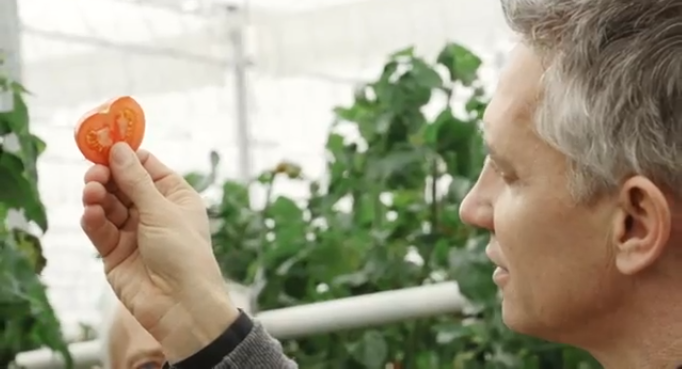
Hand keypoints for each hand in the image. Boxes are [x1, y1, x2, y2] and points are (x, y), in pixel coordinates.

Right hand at [81, 143, 238, 362]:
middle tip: (94, 173)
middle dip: (107, 176)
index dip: (126, 156)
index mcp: (175, 196)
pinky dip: (93, 220)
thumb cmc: (184, 254)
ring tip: (92, 193)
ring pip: (108, 205)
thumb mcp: (162, 211)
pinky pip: (100, 230)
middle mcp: (154, 211)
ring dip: (97, 196)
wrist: (182, 306)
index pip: (147, 166)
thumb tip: (118, 149)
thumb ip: (136, 181)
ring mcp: (134, 232)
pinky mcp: (116, 253)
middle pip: (122, 184)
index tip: (105, 145)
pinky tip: (90, 213)